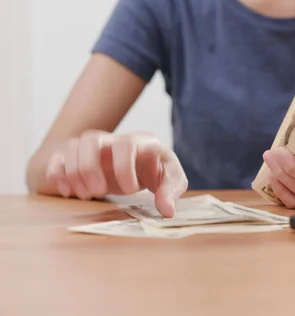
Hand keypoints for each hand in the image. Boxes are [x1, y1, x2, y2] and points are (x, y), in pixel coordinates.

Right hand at [45, 130, 187, 216]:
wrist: (142, 165)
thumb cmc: (157, 171)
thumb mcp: (172, 179)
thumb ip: (171, 191)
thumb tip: (167, 211)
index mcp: (140, 142)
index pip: (127, 144)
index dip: (124, 167)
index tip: (129, 190)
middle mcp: (114, 141)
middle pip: (91, 139)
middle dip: (90, 167)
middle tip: (99, 192)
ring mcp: (94, 148)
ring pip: (73, 147)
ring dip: (74, 173)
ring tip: (86, 195)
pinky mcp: (79, 158)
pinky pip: (59, 158)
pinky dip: (57, 173)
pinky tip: (67, 192)